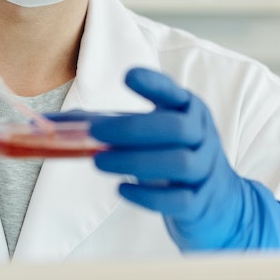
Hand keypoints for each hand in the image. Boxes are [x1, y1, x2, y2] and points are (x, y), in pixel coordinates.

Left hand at [90, 68, 279, 252]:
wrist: (224, 204)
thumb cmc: (178, 160)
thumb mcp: (157, 137)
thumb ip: (112, 127)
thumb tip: (55, 124)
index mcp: (190, 113)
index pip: (175, 93)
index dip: (154, 84)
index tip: (128, 76)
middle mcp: (202, 137)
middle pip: (177, 127)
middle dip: (134, 128)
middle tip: (96, 134)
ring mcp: (205, 171)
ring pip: (180, 162)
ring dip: (135, 161)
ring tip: (99, 163)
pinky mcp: (200, 203)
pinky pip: (179, 199)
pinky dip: (148, 195)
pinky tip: (122, 189)